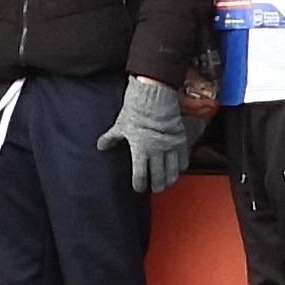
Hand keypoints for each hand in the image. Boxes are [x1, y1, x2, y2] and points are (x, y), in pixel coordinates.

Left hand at [101, 76, 190, 195]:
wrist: (154, 95)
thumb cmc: (136, 109)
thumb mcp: (120, 125)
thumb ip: (111, 138)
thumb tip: (101, 146)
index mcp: (140, 149)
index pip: (140, 175)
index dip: (139, 184)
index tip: (139, 187)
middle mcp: (156, 150)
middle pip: (158, 176)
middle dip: (157, 185)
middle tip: (156, 189)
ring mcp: (170, 145)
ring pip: (173, 170)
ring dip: (170, 179)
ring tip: (168, 183)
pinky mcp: (180, 139)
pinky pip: (184, 158)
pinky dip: (182, 166)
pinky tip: (179, 169)